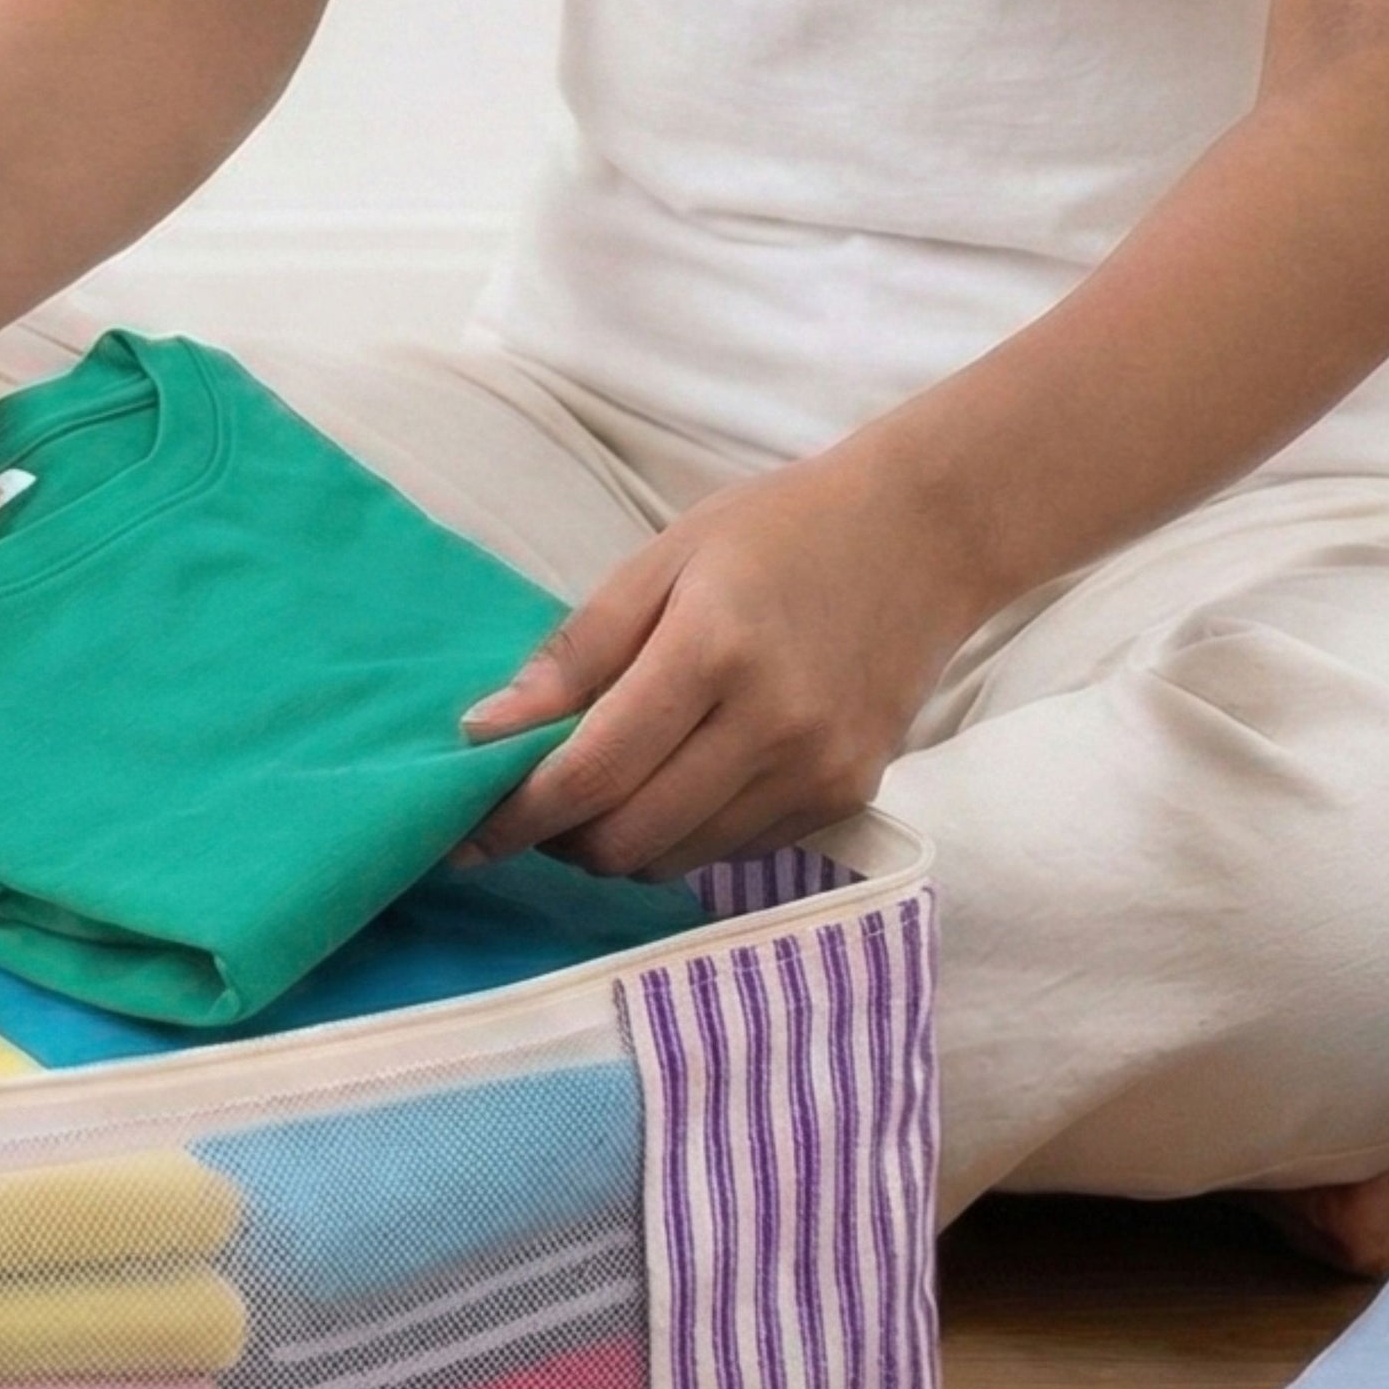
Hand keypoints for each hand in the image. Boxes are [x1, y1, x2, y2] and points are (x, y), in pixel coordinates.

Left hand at [452, 445, 988, 873]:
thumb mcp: (663, 560)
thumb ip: (576, 652)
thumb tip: (485, 731)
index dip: (518, 813)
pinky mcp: (846, 797)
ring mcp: (817, 771)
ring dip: (619, 844)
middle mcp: (771, 725)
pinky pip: (737, 851)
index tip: (465, 830)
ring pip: (680, 857)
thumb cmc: (778, 531)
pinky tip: (673, 786)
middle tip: (530, 808)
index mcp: (712, 650)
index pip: (594, 769)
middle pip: (631, 834)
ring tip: (596, 794)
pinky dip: (684, 835)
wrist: (922, 538)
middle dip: (560, 838)